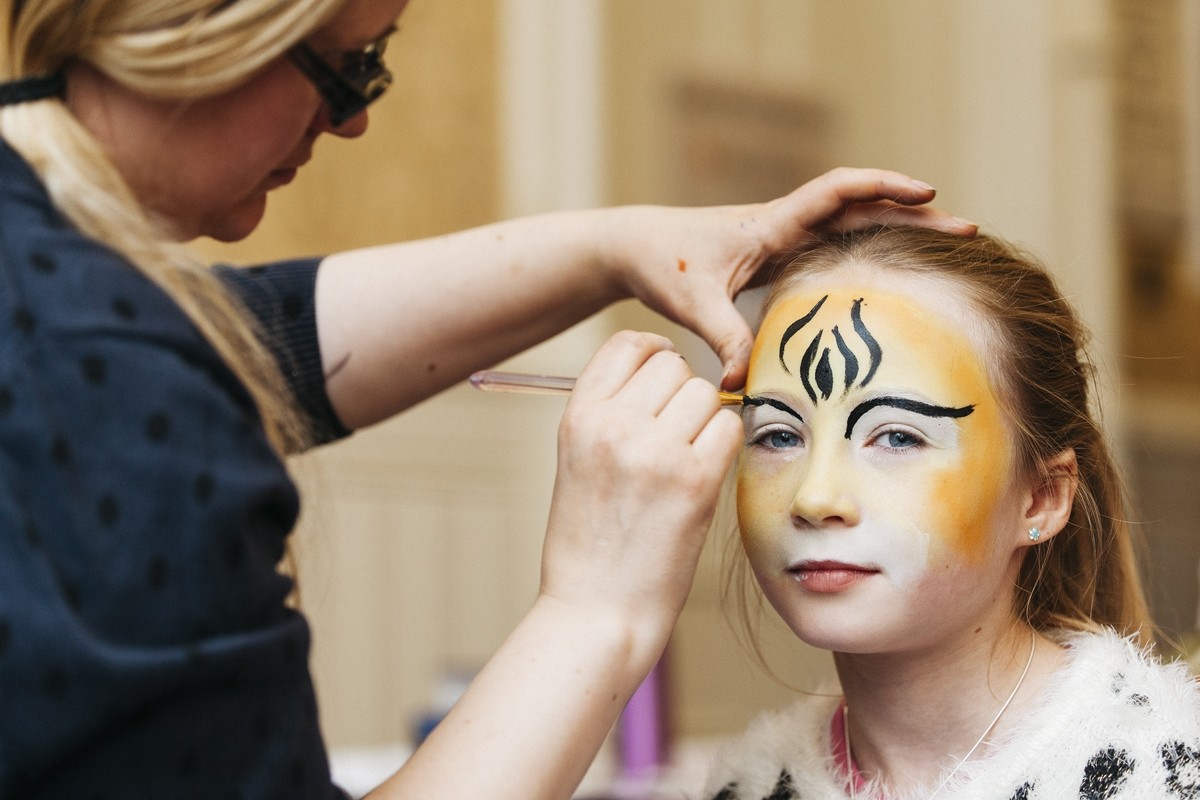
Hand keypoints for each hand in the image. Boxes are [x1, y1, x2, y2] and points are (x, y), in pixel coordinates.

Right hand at [539, 331, 741, 659]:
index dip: (655, 354)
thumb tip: (663, 377)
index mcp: (579, 417)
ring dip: (706, 422)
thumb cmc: (588, 547)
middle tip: (677, 436)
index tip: (664, 380)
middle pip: (674, 366)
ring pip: (706, 394)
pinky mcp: (695, 481)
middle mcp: (614, 425)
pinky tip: (705, 477)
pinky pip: (730, 429)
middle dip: (683, 394)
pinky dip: (725, 448)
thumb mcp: (577, 465)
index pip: (628, 345)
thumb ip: (610, 417)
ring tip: (687, 462)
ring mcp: (656, 451)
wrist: (595, 612)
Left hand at [604, 167, 976, 390]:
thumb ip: (723, 339)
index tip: (928, 193)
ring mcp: (781, 239)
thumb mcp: (694, 303)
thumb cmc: (662, 264)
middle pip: (860, 208)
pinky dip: (864, 251)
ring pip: (850, 226)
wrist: (634, 248)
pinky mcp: (774, 256)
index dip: (884, 188)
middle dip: (913, 215)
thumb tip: (743, 386)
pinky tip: (887, 274)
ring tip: (944, 247)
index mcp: (770, 225)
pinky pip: (830, 247)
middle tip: (967, 230)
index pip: (838, 192)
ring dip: (895, 231)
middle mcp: (782, 224)